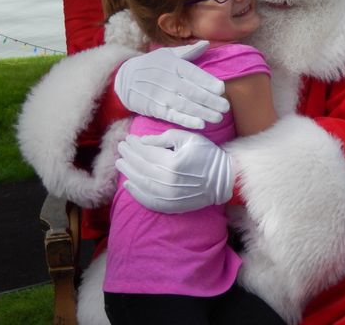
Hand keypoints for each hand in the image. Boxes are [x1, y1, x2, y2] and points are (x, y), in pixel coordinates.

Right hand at [114, 41, 229, 129]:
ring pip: (185, 106)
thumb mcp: (167, 54)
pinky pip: (173, 116)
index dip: (208, 82)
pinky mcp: (156, 109)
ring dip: (203, 112)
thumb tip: (206, 43)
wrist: (125, 79)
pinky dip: (186, 120)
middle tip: (226, 107)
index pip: (194, 74)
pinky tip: (200, 124)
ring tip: (218, 118)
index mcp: (174, 65)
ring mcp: (161, 95)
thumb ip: (188, 51)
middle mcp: (168, 80)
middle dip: (210, 100)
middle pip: (192, 92)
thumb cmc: (152, 65)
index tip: (221, 89)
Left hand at [116, 129, 234, 213]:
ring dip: (128, 173)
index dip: (135, 146)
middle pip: (141, 167)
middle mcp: (168, 181)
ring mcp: (168, 196)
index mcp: (173, 162)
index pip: (146, 153)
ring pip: (141, 183)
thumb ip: (165, 138)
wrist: (223, 179)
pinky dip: (136, 192)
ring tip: (121, 163)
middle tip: (120, 149)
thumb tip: (143, 141)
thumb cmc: (207, 155)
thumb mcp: (189, 138)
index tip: (128, 139)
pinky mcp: (170, 206)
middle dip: (128, 157)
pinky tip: (128, 184)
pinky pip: (148, 200)